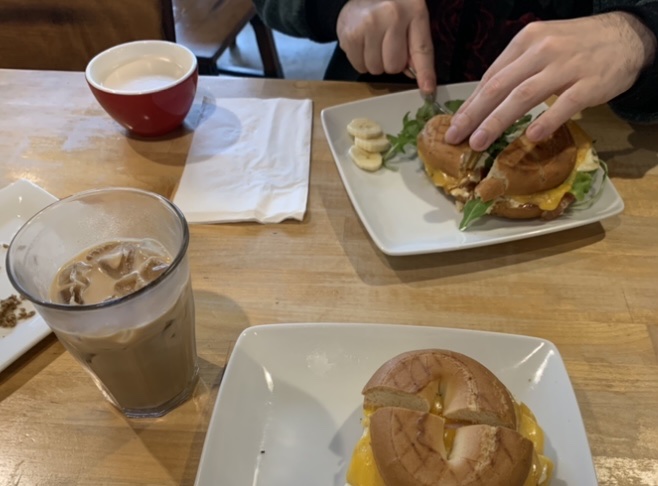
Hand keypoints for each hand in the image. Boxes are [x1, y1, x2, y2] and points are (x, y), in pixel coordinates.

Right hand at [336, 0, 435, 93]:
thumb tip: (415, 76)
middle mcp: (392, 15)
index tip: (428, 90)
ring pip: (376, 69)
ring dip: (375, 63)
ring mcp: (369, 24)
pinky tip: (362, 44)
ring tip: (373, 43)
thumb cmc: (390, 9)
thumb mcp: (410, 19)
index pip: (422, 49)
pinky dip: (361, 61)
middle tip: (386, 46)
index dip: (425, 73)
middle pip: (394, 66)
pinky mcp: (351, 34)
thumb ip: (415, 46)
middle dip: (391, 63)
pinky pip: (359, 66)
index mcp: (414, 11)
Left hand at [444, 12, 657, 150]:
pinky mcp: (590, 83)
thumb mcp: (542, 46)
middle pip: (500, 86)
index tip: (455, 124)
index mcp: (526, 40)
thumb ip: (515, 70)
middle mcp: (543, 50)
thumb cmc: (577, 46)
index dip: (470, 103)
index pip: (491, 76)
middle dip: (473, 114)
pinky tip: (530, 137)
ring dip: (497, 121)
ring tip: (479, 142)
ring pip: (523, 95)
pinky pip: (564, 104)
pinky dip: (546, 121)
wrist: (628, 35)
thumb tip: (482, 101)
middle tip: (456, 137)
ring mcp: (567, 66)